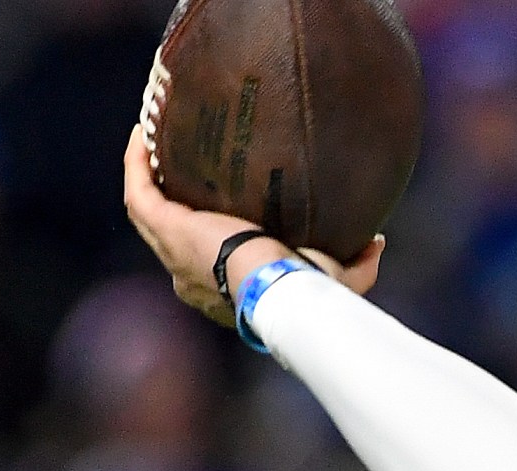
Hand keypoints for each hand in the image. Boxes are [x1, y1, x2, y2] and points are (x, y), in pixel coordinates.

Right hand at [122, 128, 383, 326]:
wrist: (275, 289)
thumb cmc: (303, 291)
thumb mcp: (336, 278)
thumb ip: (358, 264)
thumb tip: (377, 241)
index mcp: (225, 289)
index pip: (212, 259)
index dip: (212, 232)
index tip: (225, 204)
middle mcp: (190, 274)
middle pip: (172, 233)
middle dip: (174, 198)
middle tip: (181, 161)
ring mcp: (172, 252)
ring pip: (148, 210)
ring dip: (148, 174)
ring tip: (154, 139)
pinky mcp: (164, 227)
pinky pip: (139, 190)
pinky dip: (139, 162)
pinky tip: (144, 133)